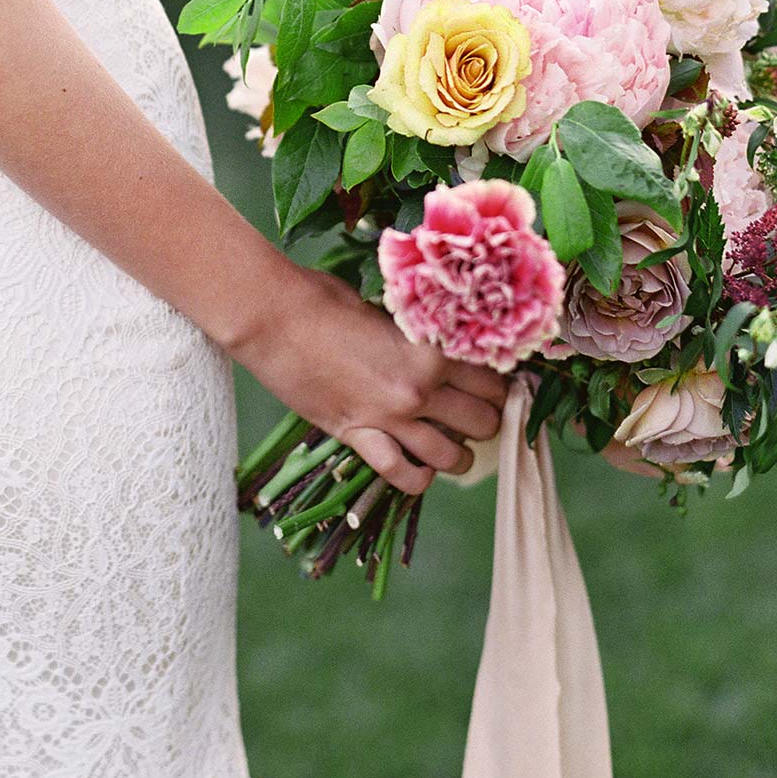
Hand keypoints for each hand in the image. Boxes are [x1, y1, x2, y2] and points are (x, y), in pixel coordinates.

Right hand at [234, 266, 507, 494]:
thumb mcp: (383, 309)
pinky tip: (419, 468)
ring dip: (460, 455)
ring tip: (455, 446)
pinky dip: (418, 478)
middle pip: (485, 421)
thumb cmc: (324, 299)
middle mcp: (420, 388)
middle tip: (479, 413)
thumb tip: (437, 342)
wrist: (273, 318)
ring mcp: (390, 418)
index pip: (493, 377)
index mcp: (431, 348)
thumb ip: (416, 333)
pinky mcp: (359, 437)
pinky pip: (404, 475)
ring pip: (454, 458)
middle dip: (488, 419)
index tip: (500, 384)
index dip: (502, 382)